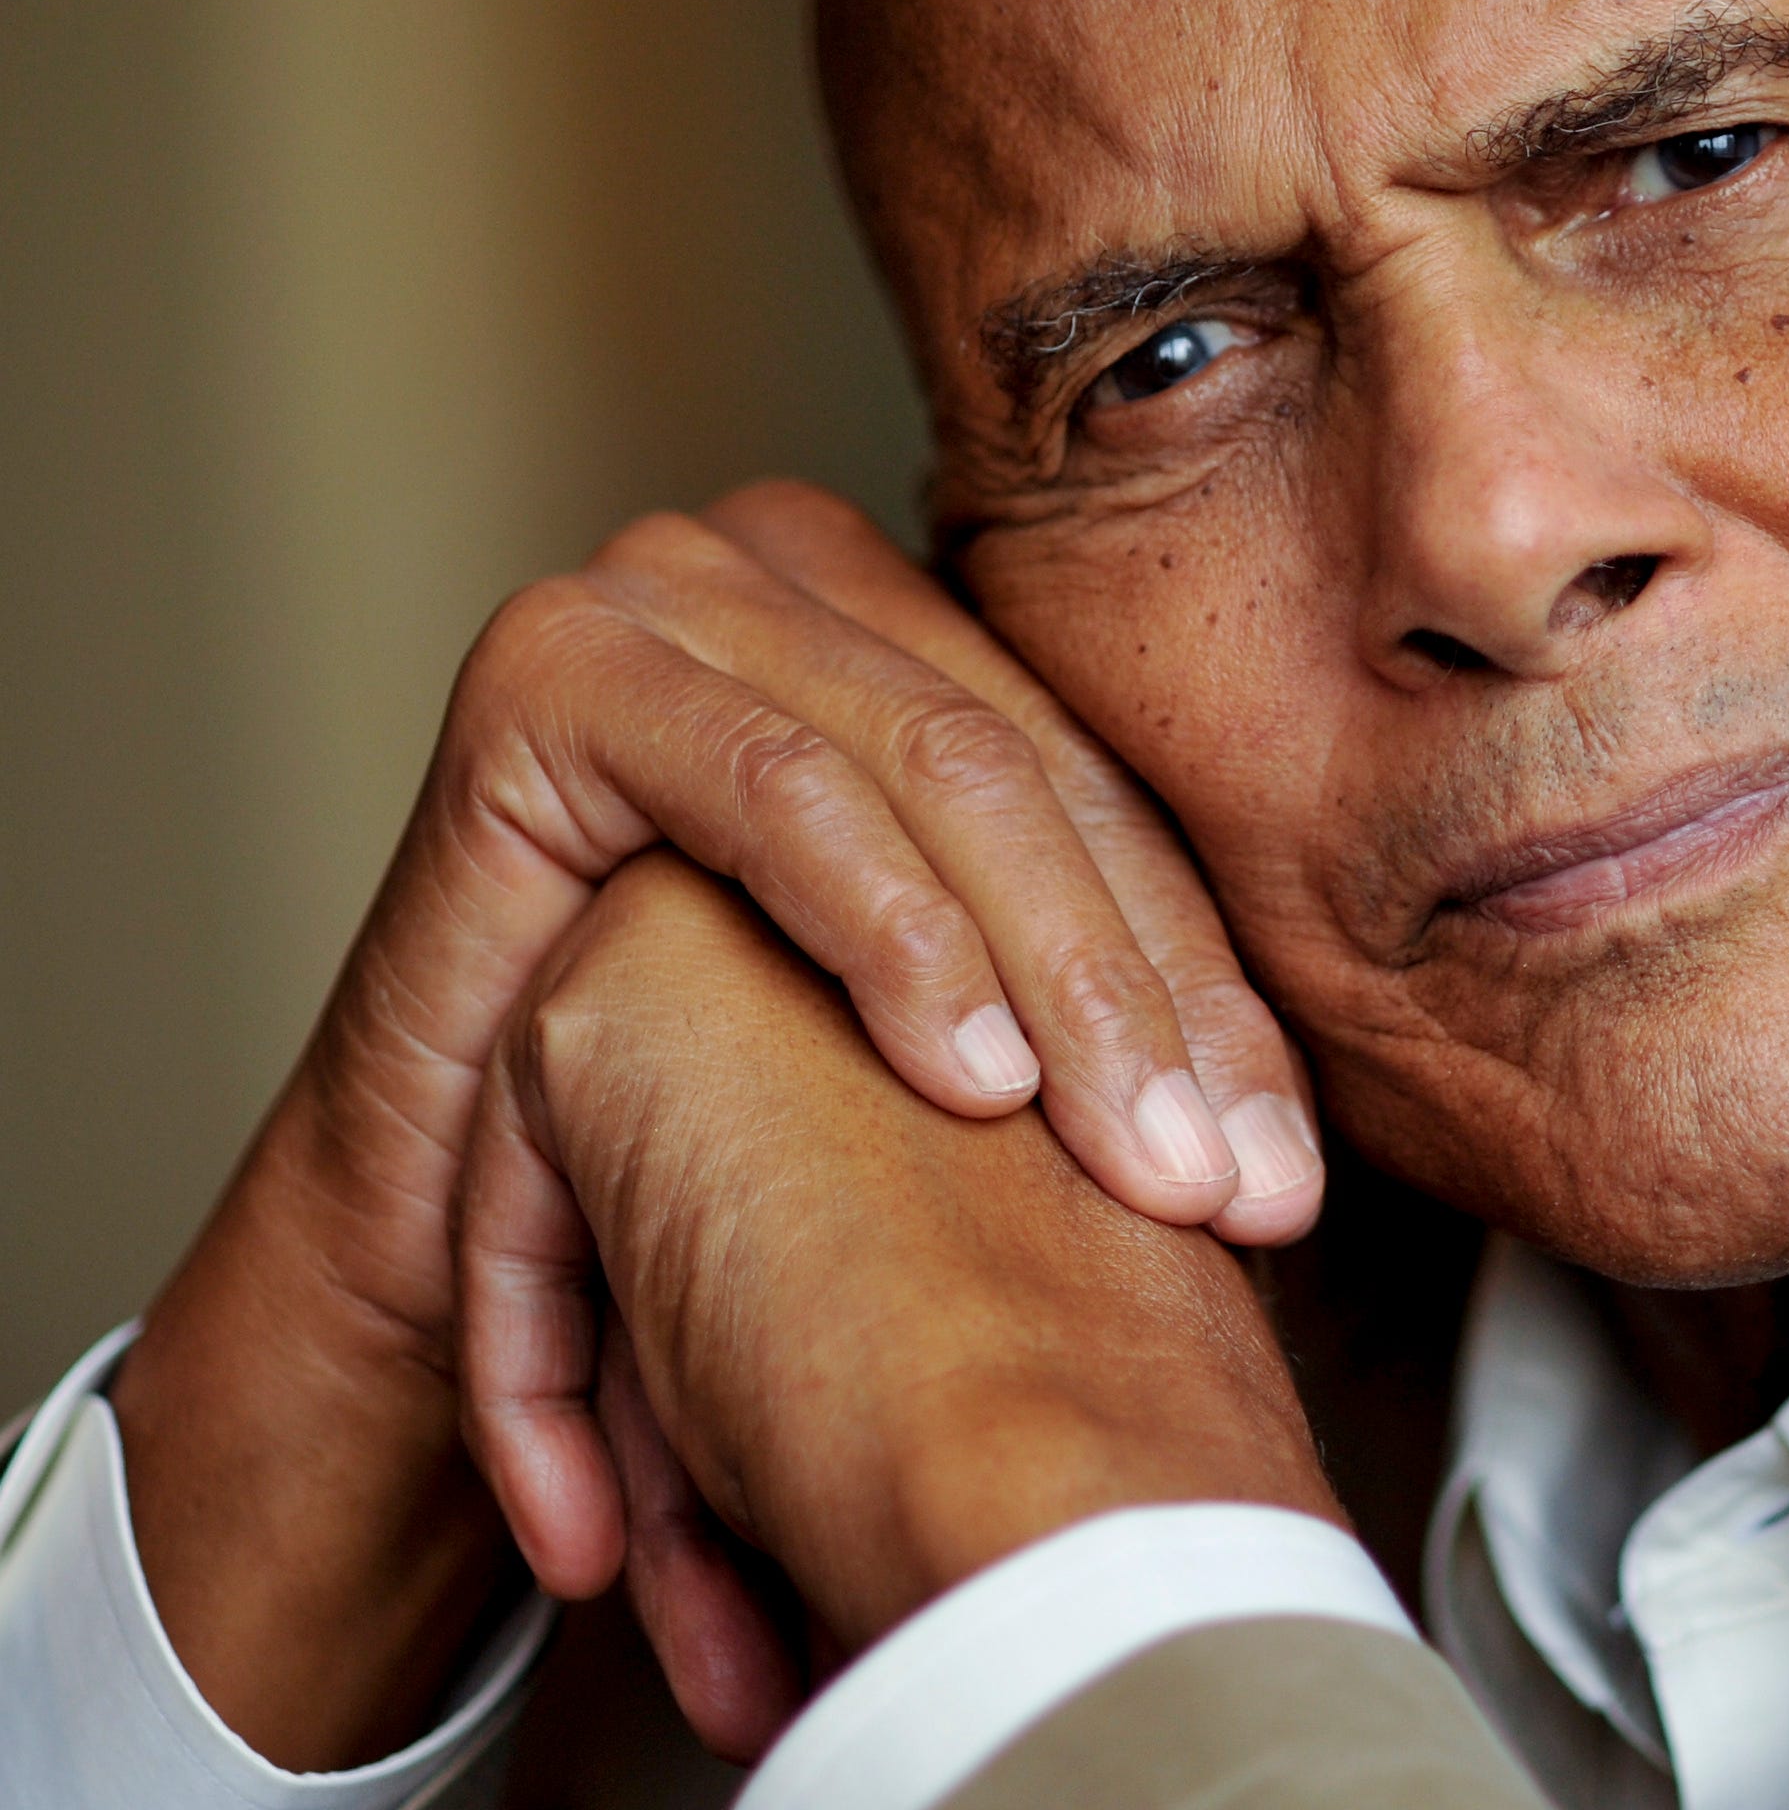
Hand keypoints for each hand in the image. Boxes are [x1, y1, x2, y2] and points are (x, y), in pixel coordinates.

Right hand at [114, 483, 1315, 1767]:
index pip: (1107, 801)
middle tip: (1231, 1187)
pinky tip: (965, 1065)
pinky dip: (888, 926)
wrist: (453, 1232)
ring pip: (942, 772)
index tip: (1288, 1179)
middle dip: (1157, 999)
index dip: (1214, 992)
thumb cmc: (709, 1132)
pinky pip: (774, 784)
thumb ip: (1088, 993)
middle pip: (1043, 782)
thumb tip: (1315, 1117)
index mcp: (913, 634)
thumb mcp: (936, 1043)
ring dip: (1055, 981)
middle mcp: (802, 577)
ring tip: (1132, 1158)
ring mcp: (675, 593)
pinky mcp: (556, 661)